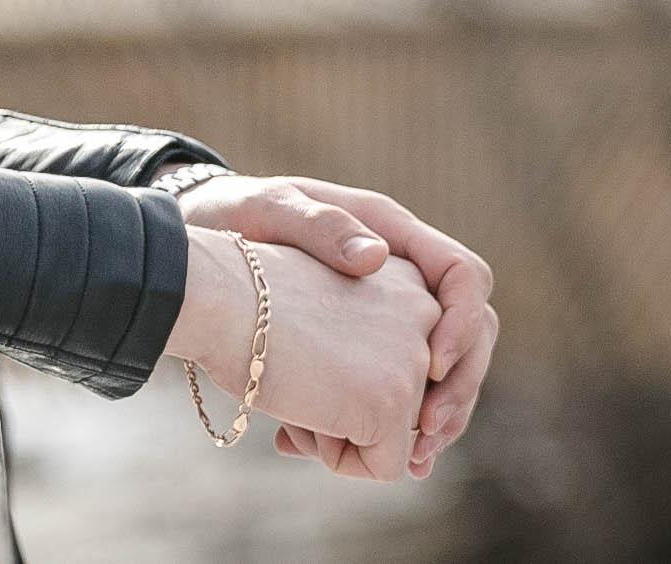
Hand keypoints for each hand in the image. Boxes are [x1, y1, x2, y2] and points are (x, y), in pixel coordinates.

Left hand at [163, 167, 498, 477]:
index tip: (432, 367)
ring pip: (444, 372)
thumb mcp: (268, 209)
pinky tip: (360, 456)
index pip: (465, 276)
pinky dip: (394, 427)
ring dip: (434, 420)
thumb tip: (377, 256)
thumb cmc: (234, 213)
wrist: (199, 246)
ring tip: (410, 461)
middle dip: (459, 388)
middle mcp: (404, 276)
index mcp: (393, 234)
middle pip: (472, 334)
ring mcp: (390, 313)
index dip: (464, 323)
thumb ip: (320, 227)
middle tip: (426, 435)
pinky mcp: (366, 348)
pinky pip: (401, 389)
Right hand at [168, 229, 439, 479]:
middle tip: (294, 374)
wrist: (215, 293)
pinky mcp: (393, 402)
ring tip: (295, 387)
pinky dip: (338, 460)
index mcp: (408, 283)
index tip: (305, 357)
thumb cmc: (248, 303)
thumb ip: (374, 366)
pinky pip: (385, 468)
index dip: (351, 379)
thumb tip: (415, 465)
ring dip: (338, 431)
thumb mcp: (328, 319)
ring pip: (395, 437)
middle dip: (347, 411)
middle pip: (403, 403)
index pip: (403, 365)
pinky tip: (302, 412)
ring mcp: (415, 360)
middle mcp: (426, 315)